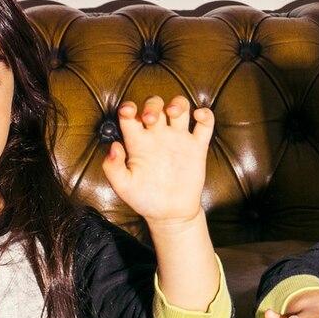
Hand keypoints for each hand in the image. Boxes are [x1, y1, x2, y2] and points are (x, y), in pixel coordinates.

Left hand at [103, 95, 213, 226]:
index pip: (130, 115)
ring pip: (180, 107)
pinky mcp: (197, 147)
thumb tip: (114, 146)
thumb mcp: (123, 187)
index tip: (128, 111)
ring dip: (177, 103)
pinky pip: (205, 124)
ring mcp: (178, 140)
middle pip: (156, 105)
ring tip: (173, 113)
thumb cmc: (145, 200)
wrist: (170, 214)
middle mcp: (158, 136)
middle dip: (153, 105)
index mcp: (138, 143)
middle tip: (151, 118)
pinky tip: (199, 116)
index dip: (128, 108)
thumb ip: (113, 168)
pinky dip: (205, 114)